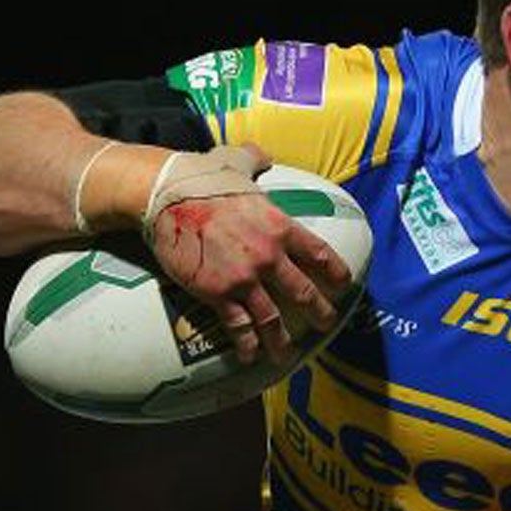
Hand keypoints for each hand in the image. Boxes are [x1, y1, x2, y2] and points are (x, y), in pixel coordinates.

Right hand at [144, 143, 351, 364]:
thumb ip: (255, 160)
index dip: (336, 274)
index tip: (344, 286)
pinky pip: (238, 327)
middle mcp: (268, 256)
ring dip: (282, 342)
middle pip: (304, 293)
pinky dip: (246, 345)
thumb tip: (261, 154)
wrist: (166, 194)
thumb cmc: (202, 176)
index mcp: (280, 226)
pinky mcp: (218, 293)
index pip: (321, 255)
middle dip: (320, 313)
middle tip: (326, 325)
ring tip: (288, 357)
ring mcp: (244, 278)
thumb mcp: (236, 162)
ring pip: (273, 320)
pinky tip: (250, 356)